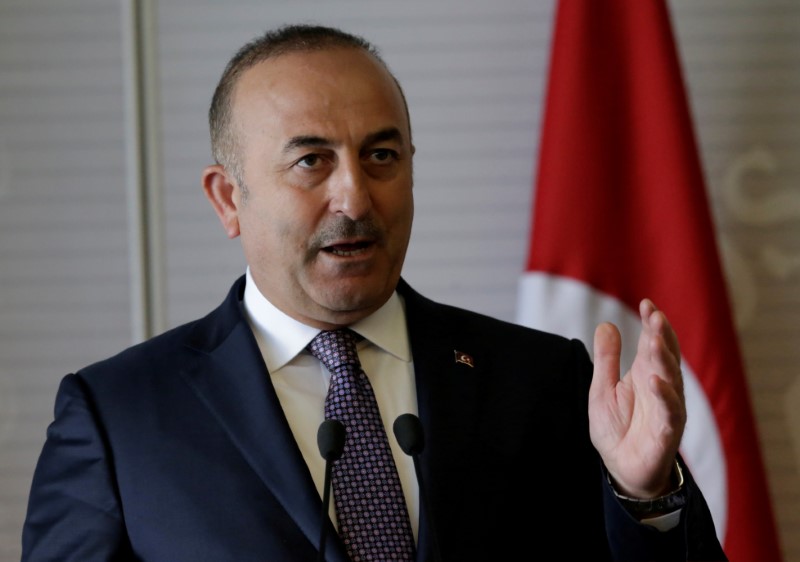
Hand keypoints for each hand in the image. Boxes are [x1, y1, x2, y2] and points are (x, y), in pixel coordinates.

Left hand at [588, 299, 685, 497]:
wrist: (621, 468)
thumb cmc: (616, 428)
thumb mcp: (602, 388)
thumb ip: (607, 359)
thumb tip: (606, 324)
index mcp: (646, 374)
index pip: (653, 343)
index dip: (652, 324)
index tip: (647, 304)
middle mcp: (661, 387)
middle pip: (665, 356)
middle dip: (662, 335)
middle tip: (655, 315)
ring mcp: (666, 408)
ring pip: (671, 379)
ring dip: (665, 360)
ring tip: (655, 340)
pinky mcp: (667, 432)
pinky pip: (669, 412)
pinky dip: (665, 397)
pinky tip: (656, 382)